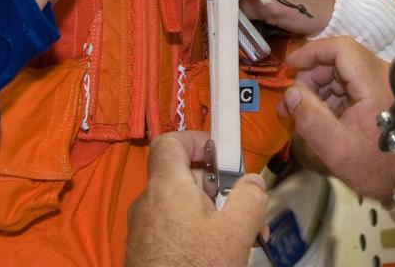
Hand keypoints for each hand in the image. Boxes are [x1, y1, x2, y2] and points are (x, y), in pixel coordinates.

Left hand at [125, 130, 266, 266]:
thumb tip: (252, 180)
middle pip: (182, 176)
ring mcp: (143, 228)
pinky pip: (171, 227)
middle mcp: (148, 202)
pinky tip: (215, 254)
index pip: (170, 142)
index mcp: (166, 186)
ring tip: (238, 238)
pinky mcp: (144, 251)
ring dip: (209, 213)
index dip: (197, 140)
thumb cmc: (196, 266)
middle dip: (216, 187)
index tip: (222, 157)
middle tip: (243, 208)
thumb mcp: (235, 232)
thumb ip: (249, 198)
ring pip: (179, 205)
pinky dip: (193, 231)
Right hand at [284, 37, 394, 205]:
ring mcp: (389, 82)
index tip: (289, 66)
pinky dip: (334, 95)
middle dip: (312, 77)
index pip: (341, 48)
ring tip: (300, 112)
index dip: (312, 52)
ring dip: (320, 87)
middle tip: (291, 102)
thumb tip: (291, 92)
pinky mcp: (387, 93)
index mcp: (377, 82)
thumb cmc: (376, 168)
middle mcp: (387, 74)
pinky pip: (354, 84)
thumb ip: (310, 118)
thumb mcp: (337, 150)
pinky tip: (320, 115)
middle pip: (341, 59)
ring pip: (345, 71)